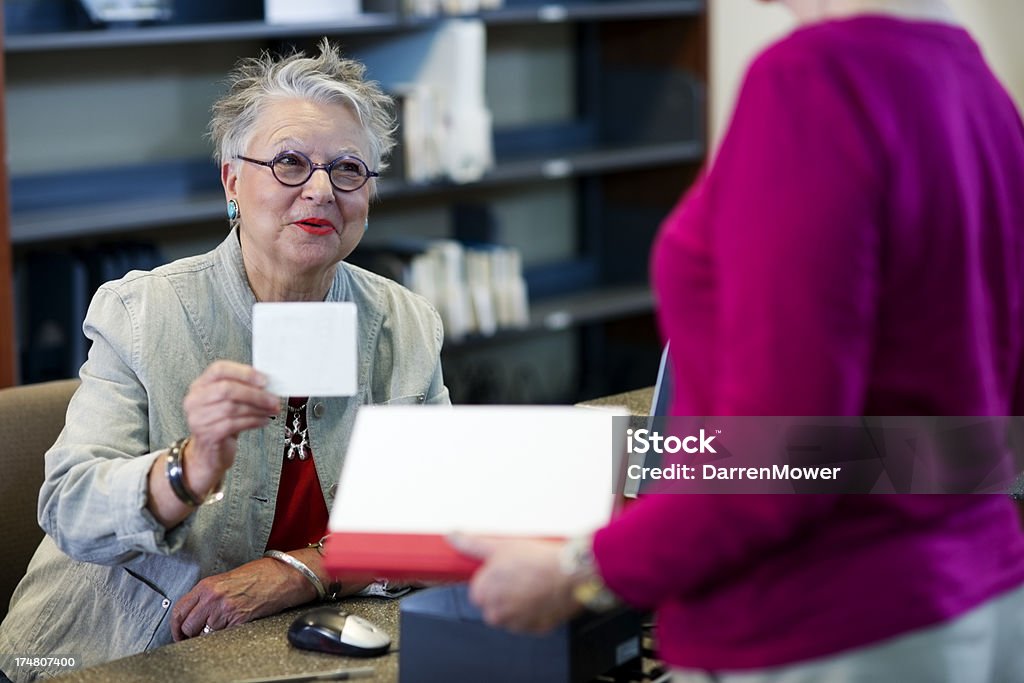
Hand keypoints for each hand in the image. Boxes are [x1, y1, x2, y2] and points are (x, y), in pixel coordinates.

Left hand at [171, 556, 315, 640]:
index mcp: (207, 585)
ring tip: (220, 626)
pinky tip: (233, 626)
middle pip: (188, 626)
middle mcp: (212, 598)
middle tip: (196, 635)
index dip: (176, 626)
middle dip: (190, 634)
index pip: (179, 610)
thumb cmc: (260, 574)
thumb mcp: (227, 578)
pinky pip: (222, 636)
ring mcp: (225, 611)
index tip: (179, 632)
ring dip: (209, 634)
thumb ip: (208, 594)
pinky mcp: (239, 622)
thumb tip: (196, 612)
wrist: (282, 576)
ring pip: (204, 634)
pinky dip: (224, 635)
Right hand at [181, 360, 279, 494]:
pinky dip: (253, 421)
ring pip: (233, 408)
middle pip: (227, 389)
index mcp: (199, 385)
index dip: (244, 373)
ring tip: (271, 411)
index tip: (264, 380)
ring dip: (258, 409)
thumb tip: (268, 384)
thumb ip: (242, 389)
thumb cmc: (221, 423)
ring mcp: (198, 418)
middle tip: (273, 400)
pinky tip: (264, 421)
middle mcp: (194, 400)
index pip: (219, 369)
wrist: (209, 454)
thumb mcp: (228, 402)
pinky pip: (234, 424)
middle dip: (255, 394)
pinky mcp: (207, 435)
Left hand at [448, 534, 582, 632]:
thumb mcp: (500, 546)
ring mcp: (516, 624)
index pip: (478, 592)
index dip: (492, 581)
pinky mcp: (535, 629)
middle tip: (521, 577)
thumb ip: (472, 545)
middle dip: (504, 594)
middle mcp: (496, 613)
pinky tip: (542, 597)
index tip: (504, 573)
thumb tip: (453, 537)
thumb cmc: (537, 561)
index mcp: (484, 593)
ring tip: (533, 586)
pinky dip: (534, 613)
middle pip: (494, 606)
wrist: (569, 575)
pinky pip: (529, 623)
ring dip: (519, 605)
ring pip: (511, 616)